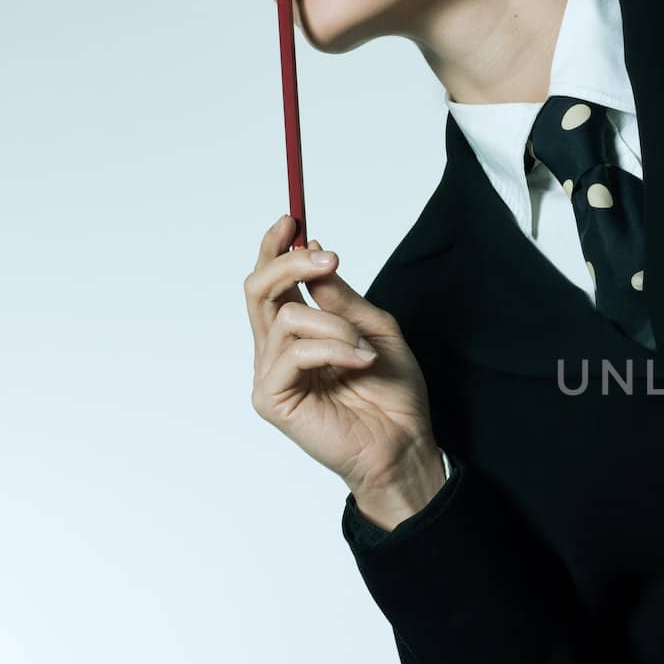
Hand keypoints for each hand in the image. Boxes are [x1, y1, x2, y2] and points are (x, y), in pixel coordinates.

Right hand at [245, 214, 436, 495]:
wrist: (405, 444)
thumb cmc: (393, 395)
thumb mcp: (375, 329)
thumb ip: (340, 296)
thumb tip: (314, 252)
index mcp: (299, 334)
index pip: (271, 284)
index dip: (275, 249)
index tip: (291, 219)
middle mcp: (277, 352)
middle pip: (258, 290)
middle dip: (290, 263)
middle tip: (328, 257)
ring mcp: (271, 375)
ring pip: (284, 317)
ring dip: (334, 323)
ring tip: (365, 348)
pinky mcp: (272, 398)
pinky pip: (292, 352)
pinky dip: (333, 348)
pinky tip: (360, 362)